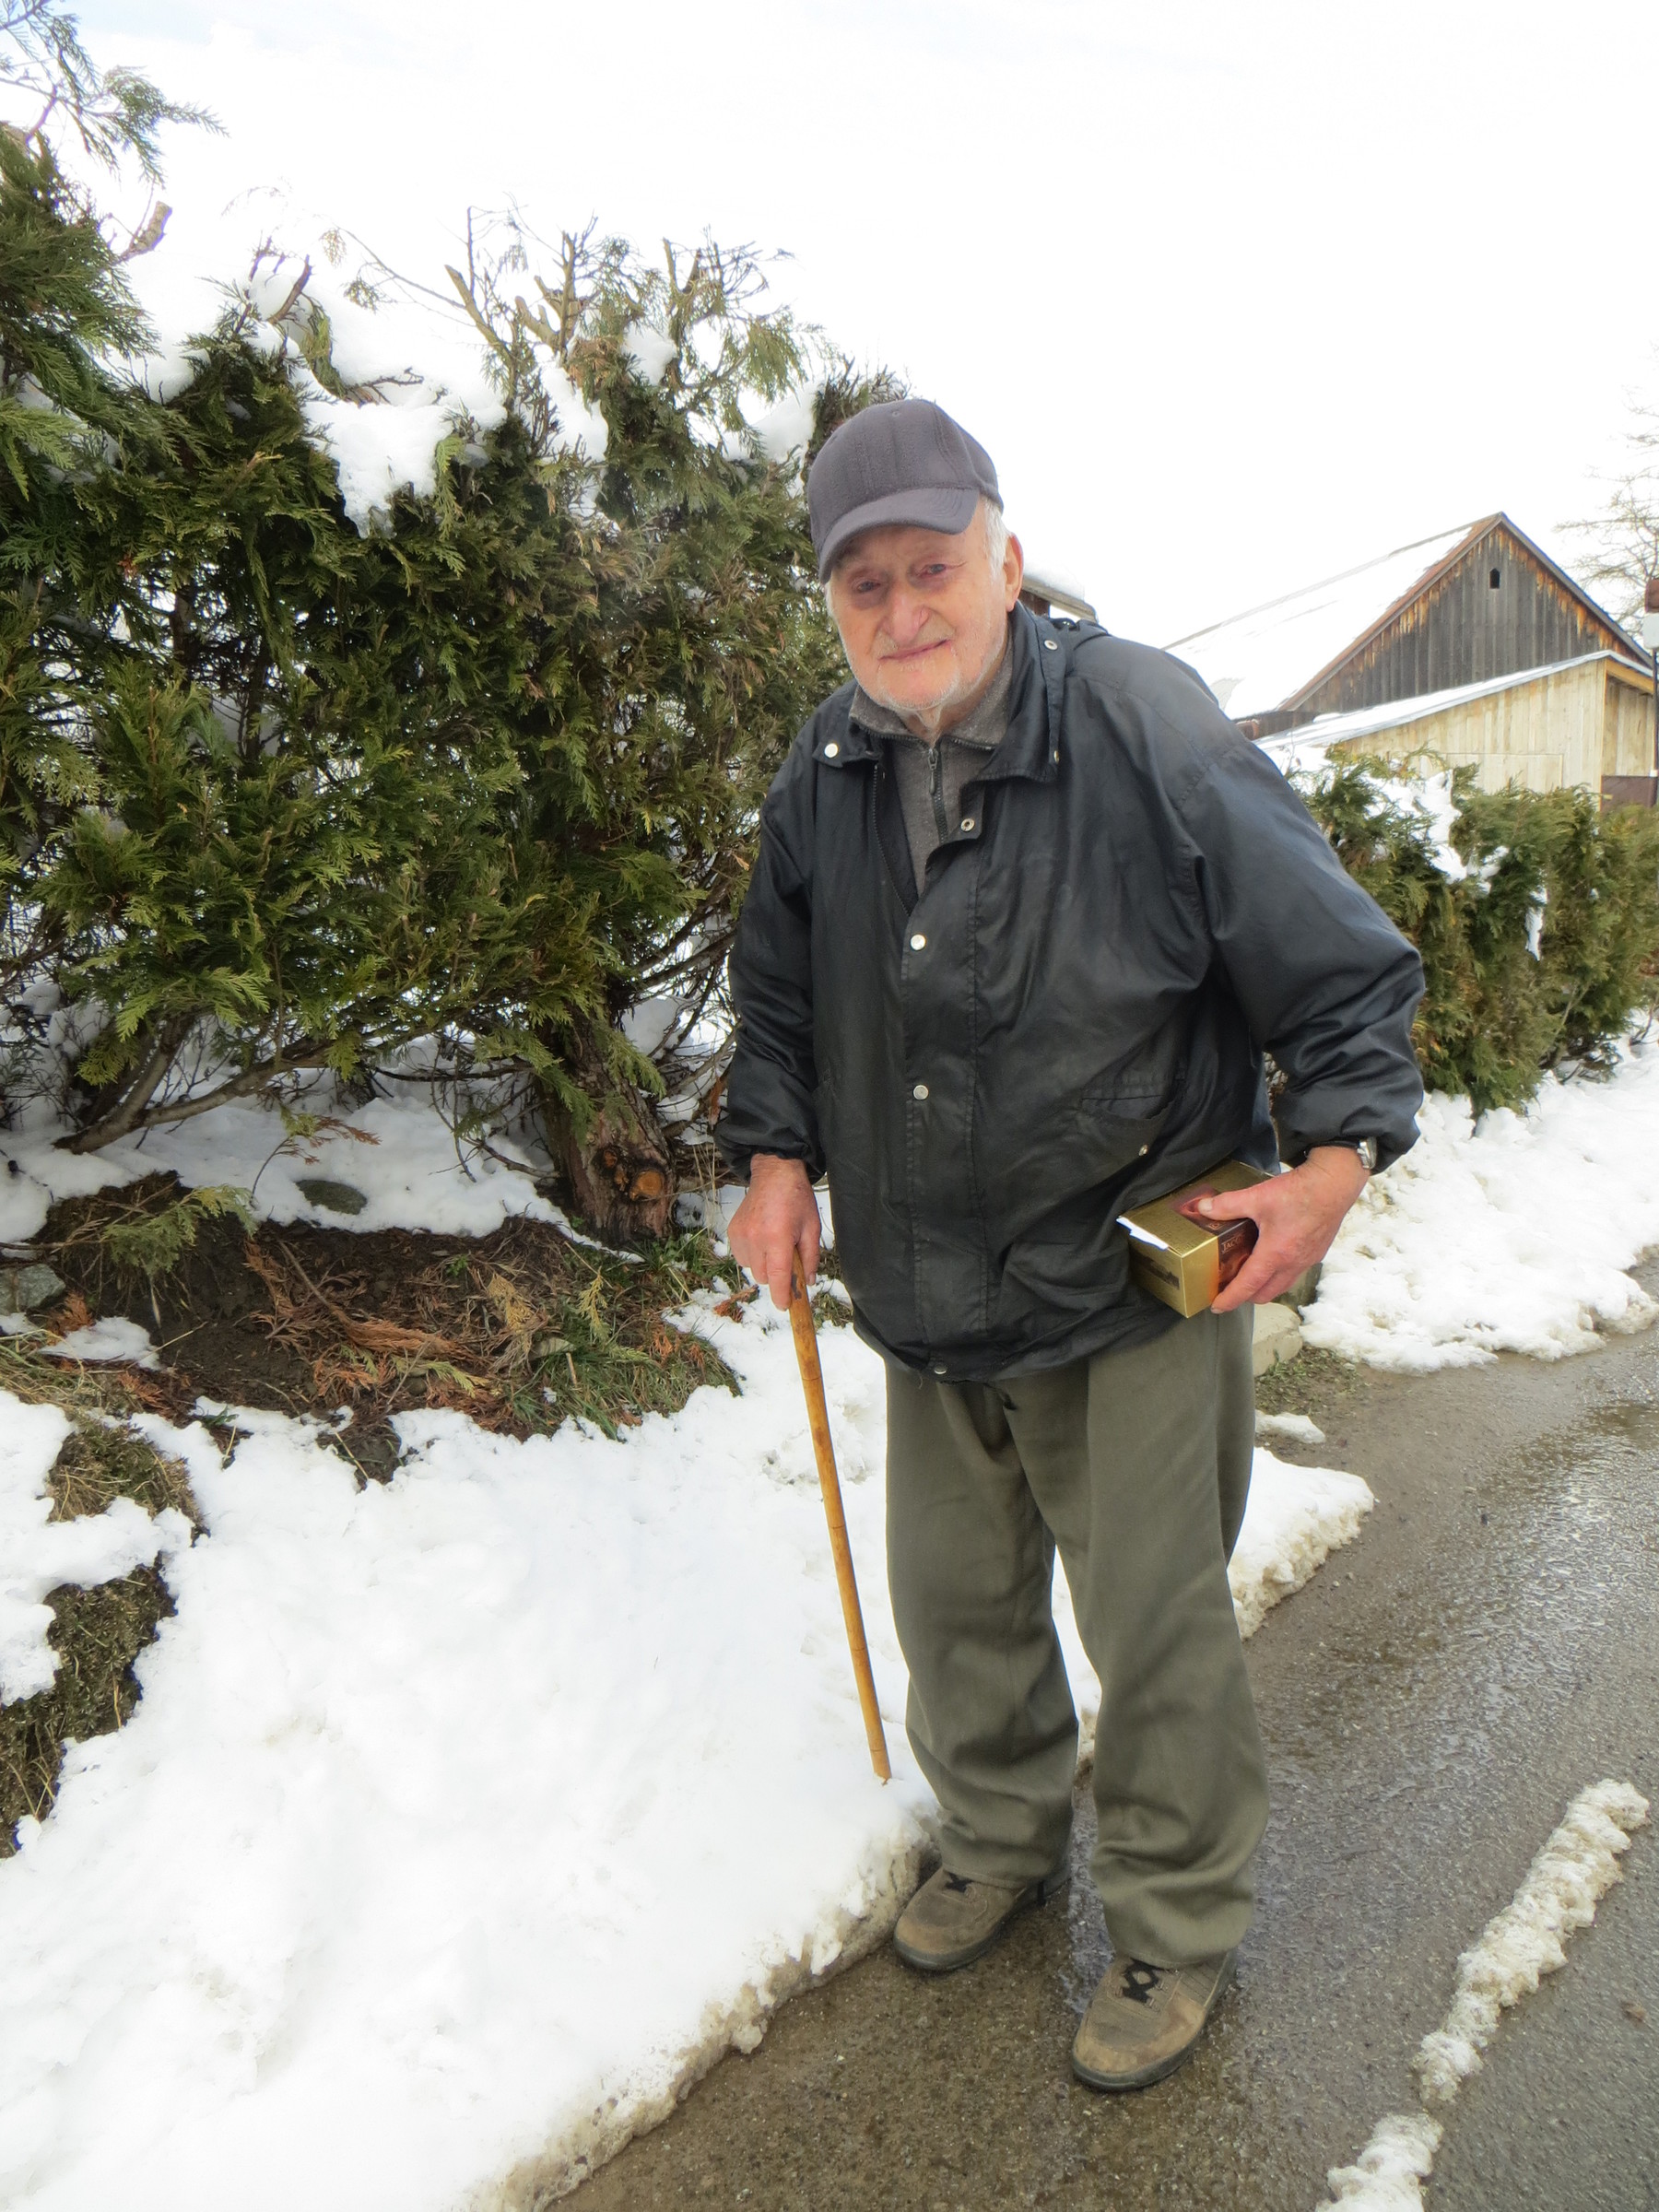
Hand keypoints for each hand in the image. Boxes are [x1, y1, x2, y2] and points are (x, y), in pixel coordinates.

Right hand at [726, 1154, 821, 1309]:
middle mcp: (755, 1238)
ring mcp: (741, 1235)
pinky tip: (762, 1240)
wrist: (774, 1174)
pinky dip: (753, 1256)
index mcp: (777, 1238)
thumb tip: (808, 1282)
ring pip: (751, 1269)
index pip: (778, 1278)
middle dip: (777, 1276)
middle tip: (788, 1259)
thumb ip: (811, 1258)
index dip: (782, 1296)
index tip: (785, 1306)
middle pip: (764, 1277)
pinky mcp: (733, 1232)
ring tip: (774, 1246)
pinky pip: (742, 1257)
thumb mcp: (812, 1228)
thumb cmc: (796, 1199)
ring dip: (764, 1266)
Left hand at [1203, 1146, 1370, 1312]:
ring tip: (1249, 1275)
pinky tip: (1273, 1257)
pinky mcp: (1316, 1253)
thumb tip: (1204, 1207)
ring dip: (1264, 1286)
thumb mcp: (1257, 1197)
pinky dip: (1280, 1274)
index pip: (1248, 1286)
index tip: (1217, 1306)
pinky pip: (1295, 1273)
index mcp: (1275, 1254)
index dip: (1230, 1299)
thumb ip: (1227, 1204)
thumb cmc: (1301, 1192)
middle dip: (1245, 1296)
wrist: (1335, 1184)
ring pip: (1282, 1285)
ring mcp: (1307, 1260)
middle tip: (1229, 1288)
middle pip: (1265, 1293)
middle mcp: (1292, 1263)